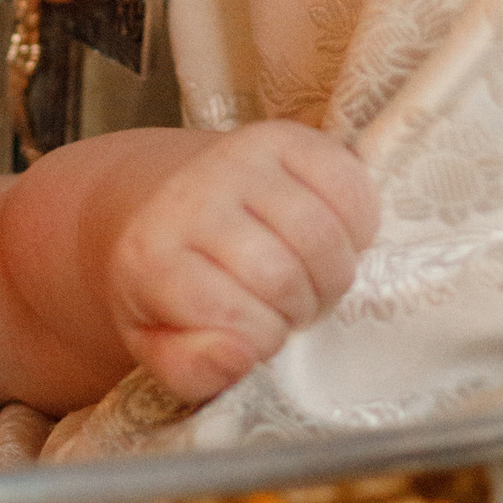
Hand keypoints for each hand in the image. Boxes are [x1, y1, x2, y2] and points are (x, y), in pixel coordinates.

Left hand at [101, 123, 376, 408]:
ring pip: (323, 237)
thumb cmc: (160, 284)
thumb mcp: (154, 344)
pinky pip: (350, 185)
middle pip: (287, 278)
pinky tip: (330, 235)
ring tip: (304, 274)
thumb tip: (239, 355)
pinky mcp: (281, 134)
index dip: (262, 342)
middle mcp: (192, 197)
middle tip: (282, 305)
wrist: (145, 196)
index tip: (248, 330)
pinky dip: (357, 223)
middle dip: (298, 309)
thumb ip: (190, 368)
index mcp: (153, 255)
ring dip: (330, 273)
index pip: (244, 325)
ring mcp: (238, 158)